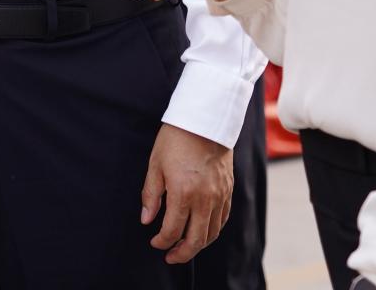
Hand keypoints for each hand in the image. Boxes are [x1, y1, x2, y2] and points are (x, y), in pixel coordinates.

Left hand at [141, 123, 232, 263]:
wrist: (205, 118)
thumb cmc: (176, 138)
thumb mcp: (155, 164)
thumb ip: (151, 195)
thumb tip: (146, 219)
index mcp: (183, 192)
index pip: (172, 230)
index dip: (162, 242)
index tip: (154, 243)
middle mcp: (205, 198)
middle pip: (196, 240)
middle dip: (181, 253)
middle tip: (170, 257)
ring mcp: (220, 195)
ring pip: (212, 232)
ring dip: (198, 245)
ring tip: (185, 247)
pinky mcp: (228, 190)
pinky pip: (223, 219)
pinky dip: (213, 230)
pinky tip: (203, 231)